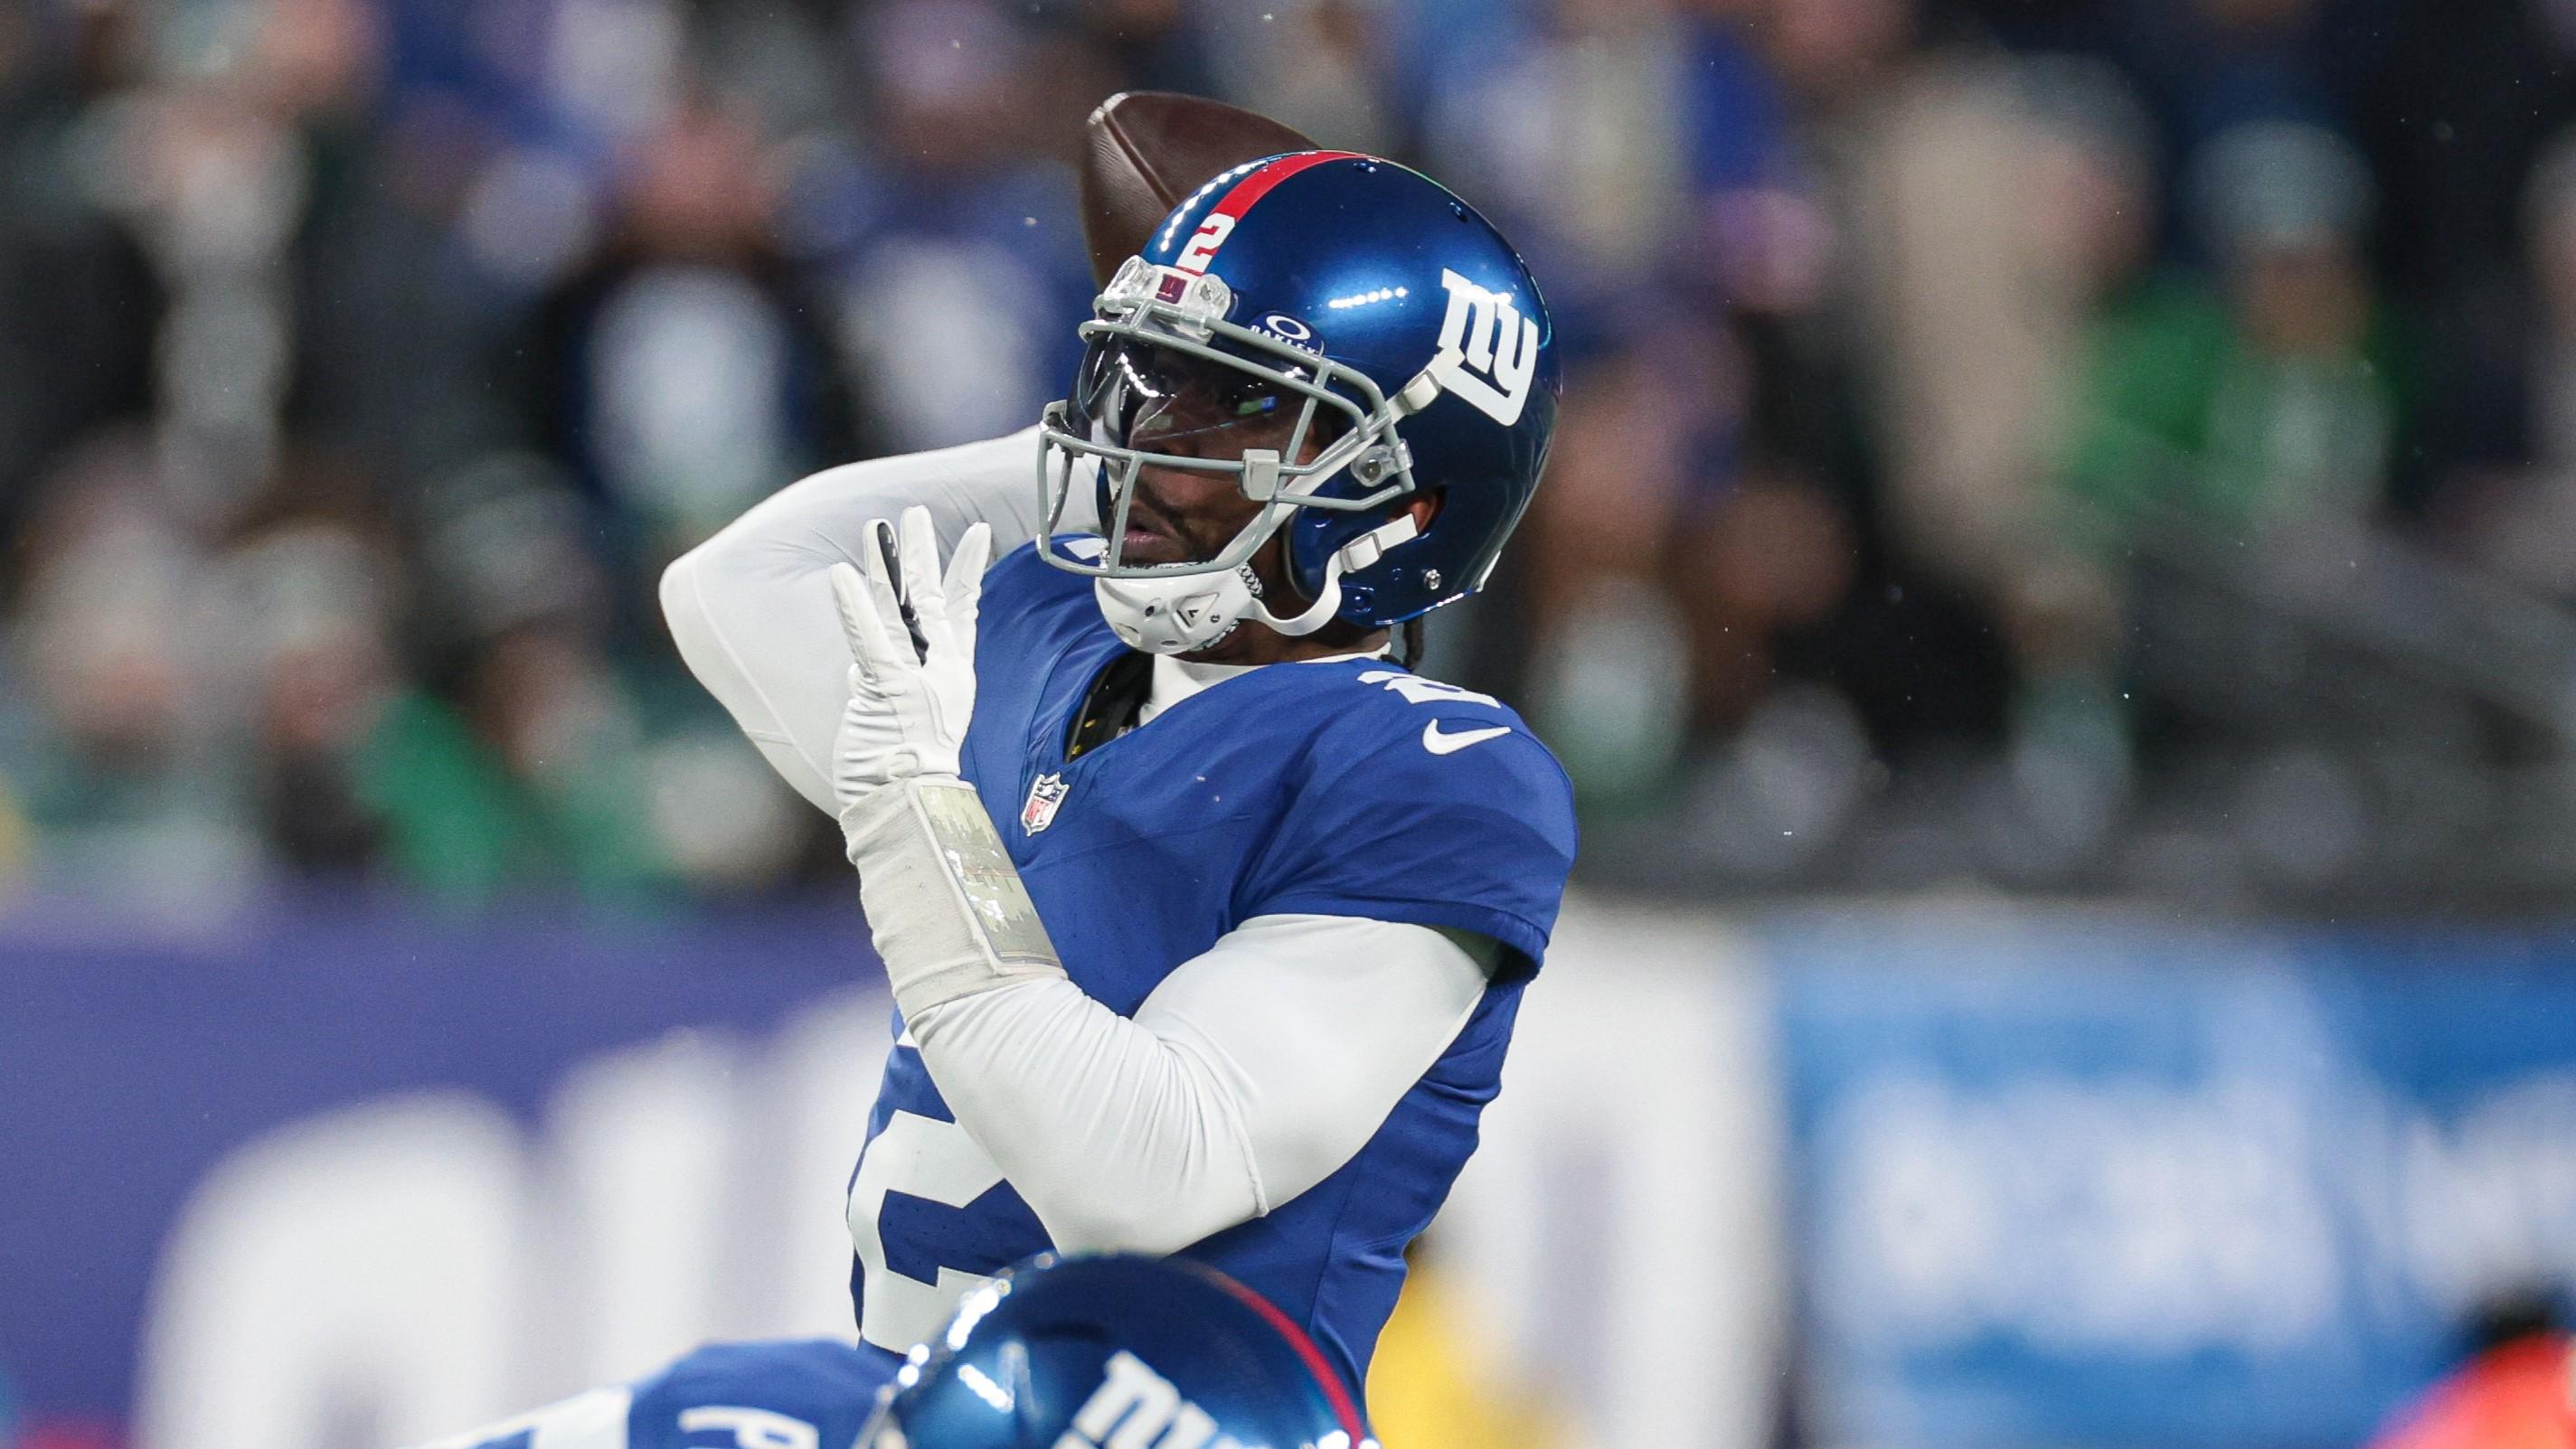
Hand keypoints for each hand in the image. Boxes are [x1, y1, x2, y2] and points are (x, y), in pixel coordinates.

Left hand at [828, 506, 991, 809]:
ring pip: (898, 609)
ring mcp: (916, 676)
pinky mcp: (888, 687)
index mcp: (950, 673)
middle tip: (915, 513)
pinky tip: (840, 576)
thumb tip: (857, 670)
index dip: (969, 570)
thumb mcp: (900, 716)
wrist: (910, 803)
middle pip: (931, 597)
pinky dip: (852, 607)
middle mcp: (940, 668)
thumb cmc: (903, 769)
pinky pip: (869, 639)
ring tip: (875, 527)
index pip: (963, 610)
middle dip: (923, 551)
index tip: (980, 533)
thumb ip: (880, 685)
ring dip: (884, 565)